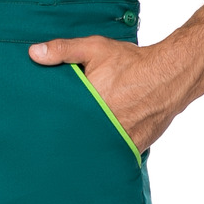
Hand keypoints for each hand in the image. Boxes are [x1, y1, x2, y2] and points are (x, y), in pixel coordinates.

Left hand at [28, 34, 191, 151]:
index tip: (40, 127)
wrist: (169, 76)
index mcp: (89, 104)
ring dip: (86, 148)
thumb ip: (63, 50)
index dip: (51, 125)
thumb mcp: (95, 48)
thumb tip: (34, 53)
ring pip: (94, 150)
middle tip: (51, 144)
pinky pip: (114, 154)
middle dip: (66, 139)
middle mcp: (104, 125)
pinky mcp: (133, 147)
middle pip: (76, 139)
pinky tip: (96, 153)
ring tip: (73, 151)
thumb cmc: (131, 63)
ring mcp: (120, 139)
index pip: (61, 122)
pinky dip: (106, 153)